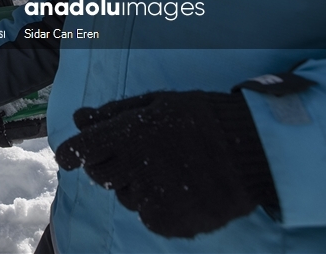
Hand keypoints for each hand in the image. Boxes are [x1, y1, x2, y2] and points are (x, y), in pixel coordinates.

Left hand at [55, 91, 277, 238]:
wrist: (252, 150)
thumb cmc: (202, 118)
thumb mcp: (156, 103)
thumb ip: (113, 113)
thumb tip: (78, 119)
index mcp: (126, 134)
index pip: (78, 152)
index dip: (73, 154)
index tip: (74, 156)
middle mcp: (133, 167)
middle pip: (98, 176)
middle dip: (109, 166)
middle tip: (139, 157)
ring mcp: (150, 197)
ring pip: (125, 197)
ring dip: (137, 187)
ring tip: (169, 172)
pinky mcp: (168, 222)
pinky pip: (149, 217)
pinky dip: (159, 208)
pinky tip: (181, 191)